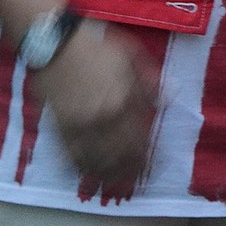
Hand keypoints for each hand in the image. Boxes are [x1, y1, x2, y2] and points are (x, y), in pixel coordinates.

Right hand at [31, 21, 157, 188]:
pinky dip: (84, 169)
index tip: (154, 165)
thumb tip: (170, 98)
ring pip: (99, 160)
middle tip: (138, 179)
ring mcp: (81, 125)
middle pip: (122, 155)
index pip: (141, 137)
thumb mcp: (130, 54)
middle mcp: (104, 118)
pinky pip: (74, 156)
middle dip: (132, 170)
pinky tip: (91, 175)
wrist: (55, 43)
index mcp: (124, 99)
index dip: (148, 155)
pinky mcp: (61, 128)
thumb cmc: (96, 45)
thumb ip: (150, 79)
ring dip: (110, 175)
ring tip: (118, 183)